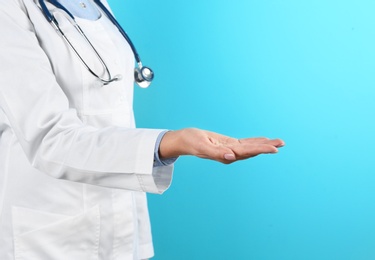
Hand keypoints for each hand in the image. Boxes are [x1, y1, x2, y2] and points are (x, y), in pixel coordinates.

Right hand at [159, 128, 283, 163]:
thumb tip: (232, 157)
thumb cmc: (190, 142)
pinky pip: (244, 143)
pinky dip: (255, 141)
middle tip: (282, 143)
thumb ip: (216, 153)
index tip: (274, 149)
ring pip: (250, 147)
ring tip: (279, 142)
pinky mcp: (228, 144)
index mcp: (225, 154)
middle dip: (267, 147)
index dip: (260, 150)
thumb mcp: (201, 146)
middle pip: (252, 150)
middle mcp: (230, 154)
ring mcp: (229, 149)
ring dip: (264, 145)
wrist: (183, 140)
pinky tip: (263, 140)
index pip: (246, 152)